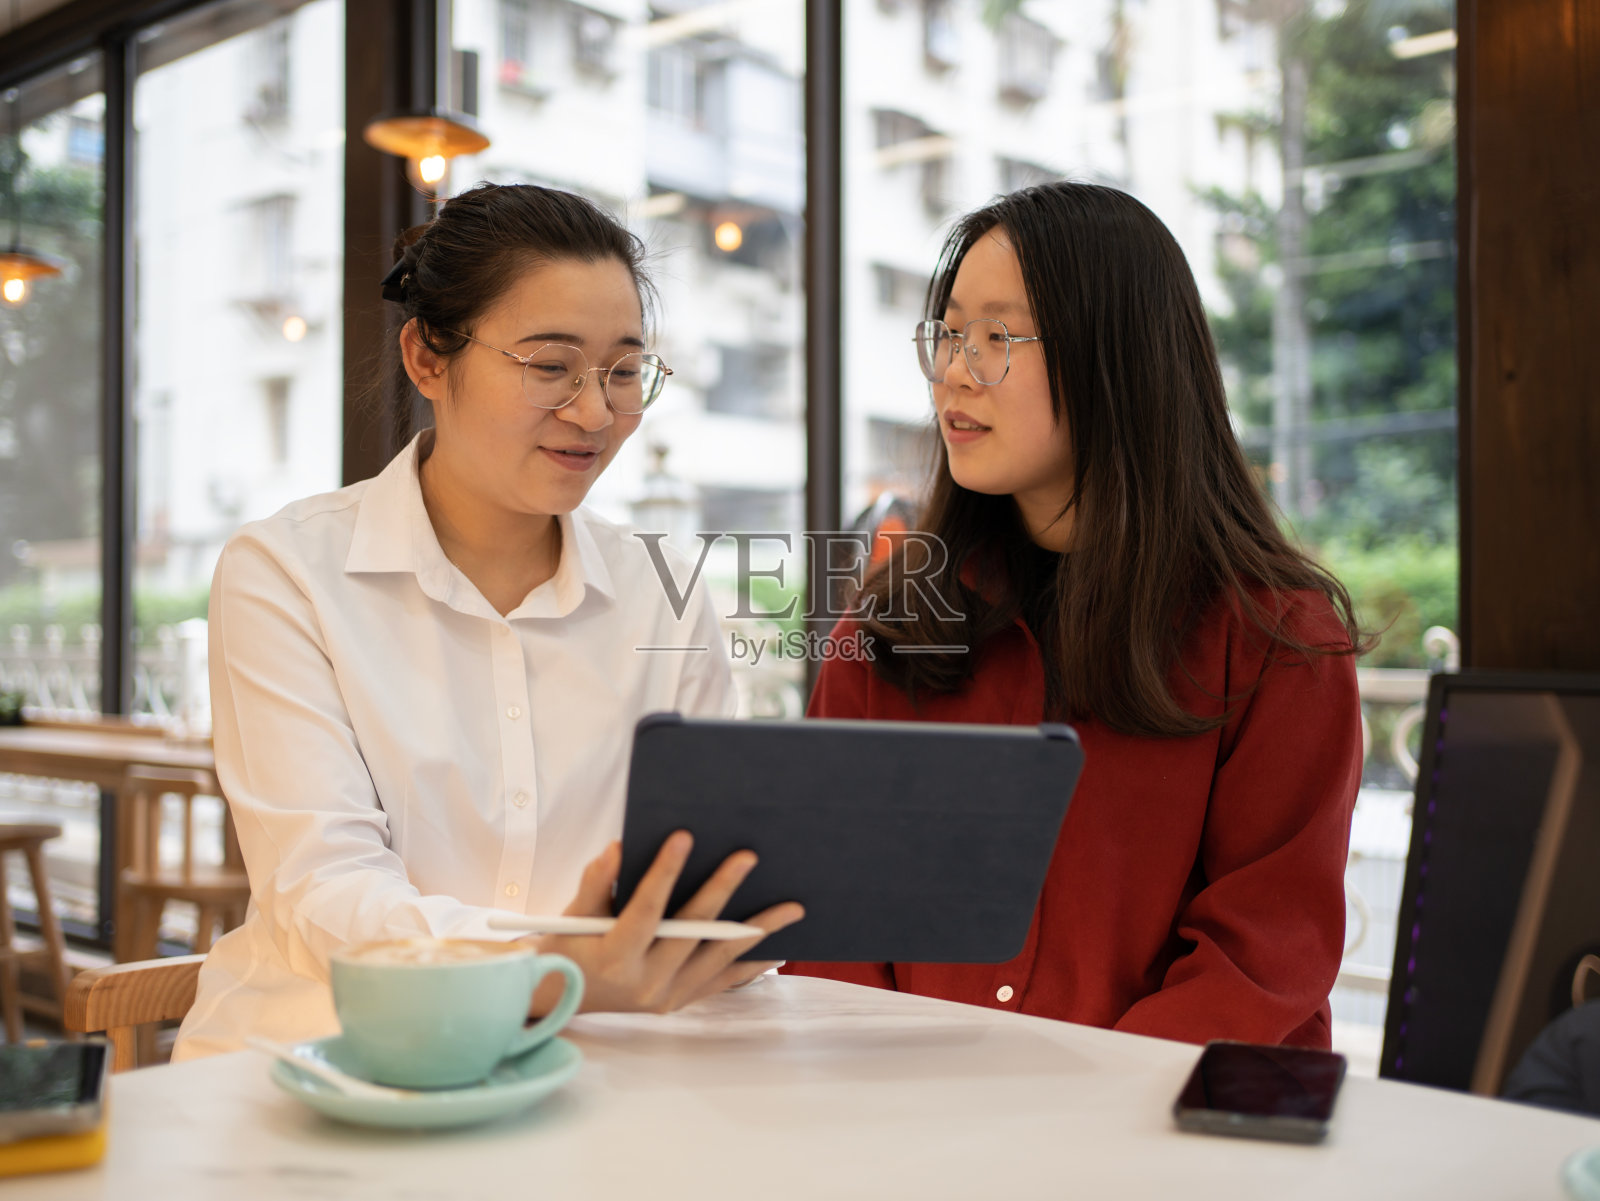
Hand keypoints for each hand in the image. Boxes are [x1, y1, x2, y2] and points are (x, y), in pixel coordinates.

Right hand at [529, 832, 803, 1015]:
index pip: (645, 910)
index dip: (664, 872)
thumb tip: (619, 847)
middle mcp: (646, 982)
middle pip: (693, 930)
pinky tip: (782, 946)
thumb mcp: (571, 916)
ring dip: (759, 930)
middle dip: (723, 889)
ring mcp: (669, 995)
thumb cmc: (567, 949)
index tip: (684, 836)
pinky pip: (726, 981)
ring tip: (793, 907)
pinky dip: (755, 963)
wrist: (563, 1000)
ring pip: (720, 957)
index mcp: (615, 958)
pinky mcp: (683, 1001)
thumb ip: (595, 883)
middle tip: (748, 856)